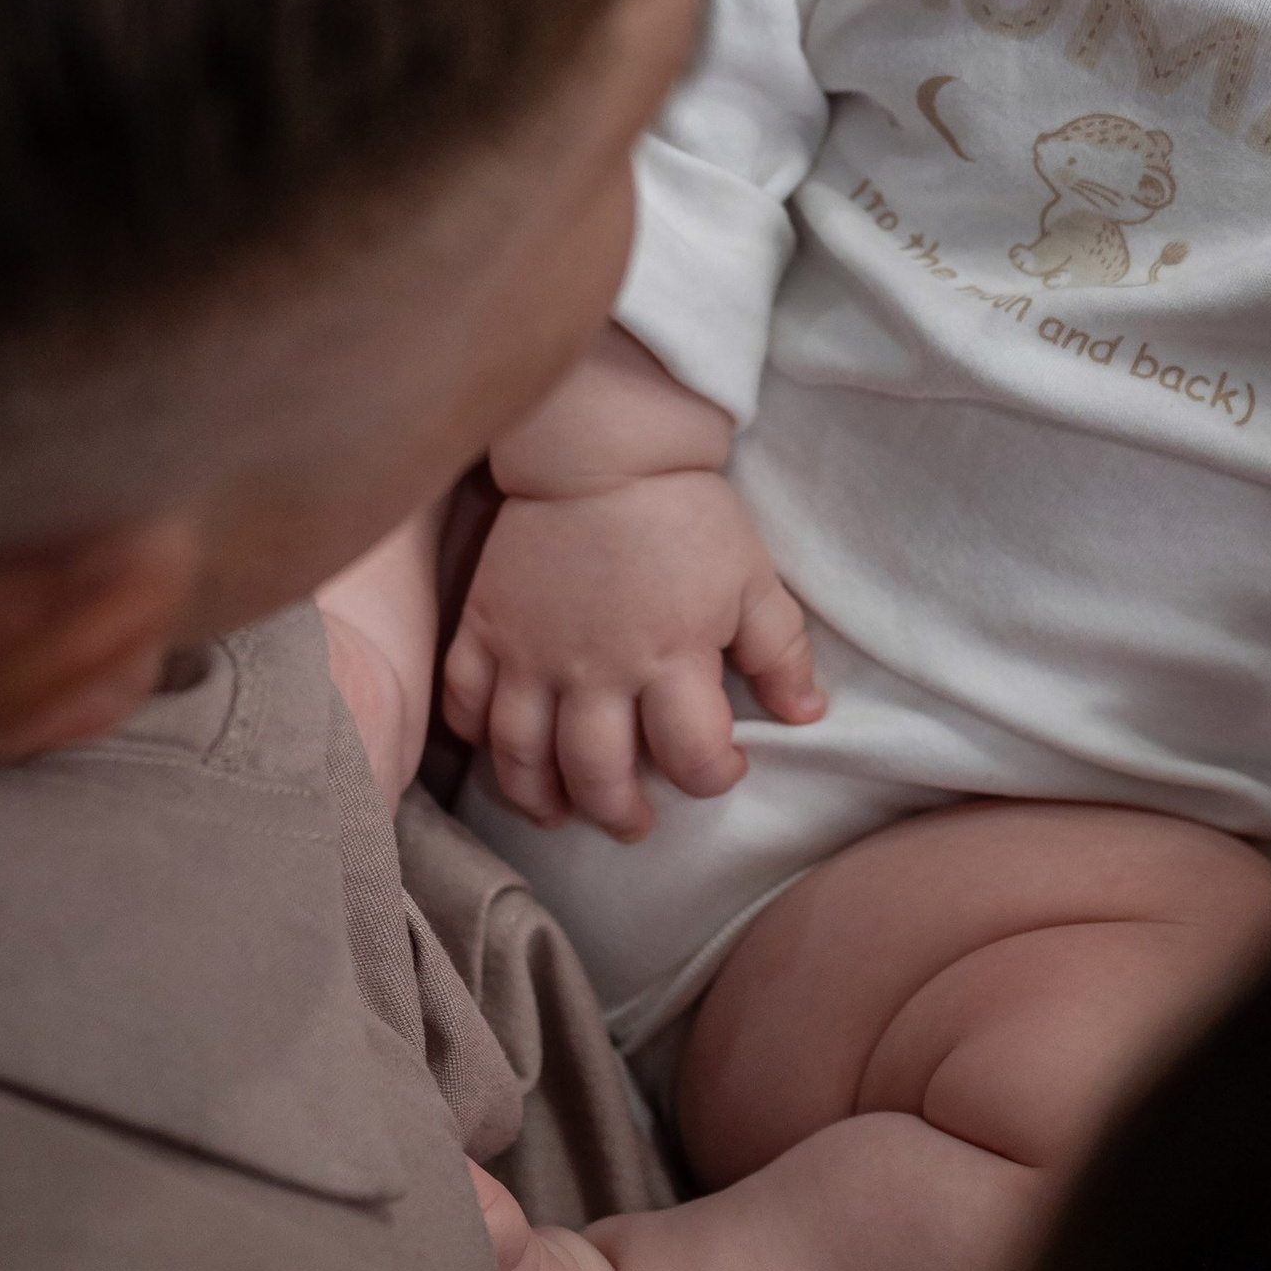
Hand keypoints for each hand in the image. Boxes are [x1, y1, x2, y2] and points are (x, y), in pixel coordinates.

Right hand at [441, 471, 823, 838]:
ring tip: (561, 813)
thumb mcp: (754, 578)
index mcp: (670, 658)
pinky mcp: (485, 625)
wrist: (601, 448)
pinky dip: (474, 735)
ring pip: (521, 757)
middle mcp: (595, 670)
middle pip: (598, 776)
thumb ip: (781, 652)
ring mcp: (530, 652)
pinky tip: (498, 746)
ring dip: (541, 798)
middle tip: (635, 822)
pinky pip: (464, 700)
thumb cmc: (685, 512)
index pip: (692, 757)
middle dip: (621, 814)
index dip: (714, 777)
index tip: (722, 766)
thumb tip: (806, 715)